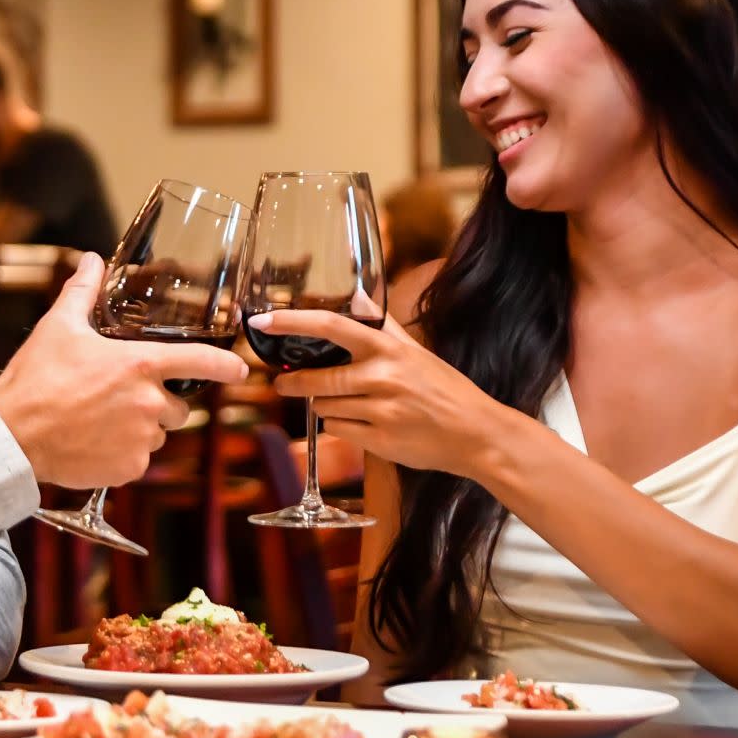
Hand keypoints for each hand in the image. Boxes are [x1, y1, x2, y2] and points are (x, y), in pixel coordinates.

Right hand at [0, 252, 248, 487]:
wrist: (13, 435)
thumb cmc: (35, 379)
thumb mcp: (59, 327)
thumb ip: (83, 291)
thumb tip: (91, 261)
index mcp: (139, 364)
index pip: (200, 361)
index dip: (227, 365)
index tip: (241, 368)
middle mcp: (148, 402)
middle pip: (178, 406)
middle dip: (158, 402)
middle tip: (120, 398)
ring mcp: (141, 439)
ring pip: (158, 434)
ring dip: (141, 429)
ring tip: (101, 421)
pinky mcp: (129, 468)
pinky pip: (139, 460)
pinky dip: (124, 454)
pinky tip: (94, 443)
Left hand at [248, 309, 531, 483]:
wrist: (476, 434)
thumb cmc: (443, 389)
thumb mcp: (415, 351)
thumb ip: (383, 325)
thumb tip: (358, 296)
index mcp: (387, 349)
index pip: (331, 326)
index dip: (291, 322)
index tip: (262, 322)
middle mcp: (382, 377)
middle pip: (316, 378)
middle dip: (293, 383)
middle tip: (284, 383)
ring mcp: (380, 411)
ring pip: (323, 408)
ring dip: (325, 406)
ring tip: (349, 405)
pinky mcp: (379, 441)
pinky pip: (337, 431)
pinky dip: (341, 427)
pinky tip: (362, 424)